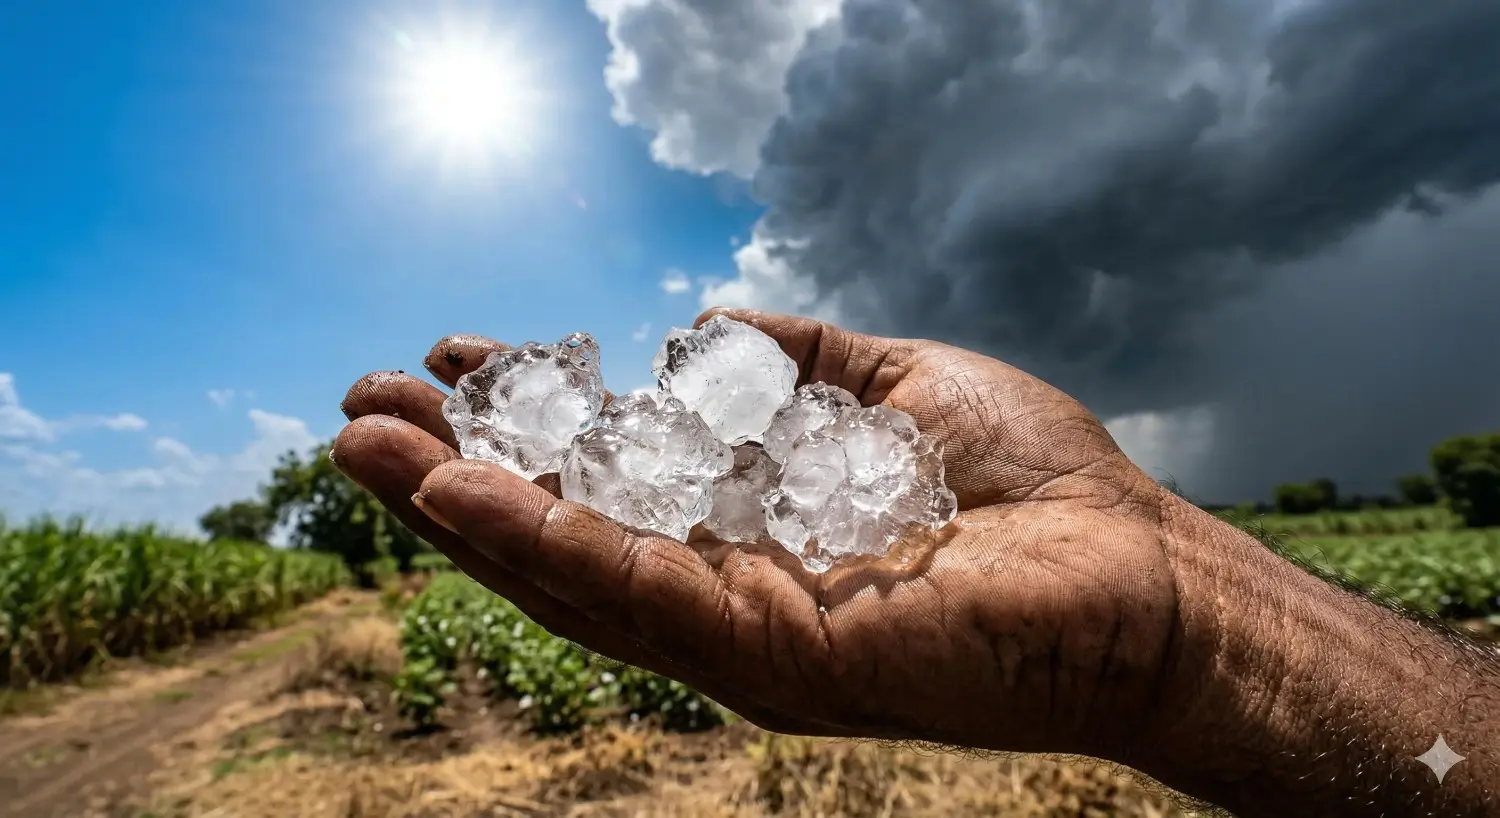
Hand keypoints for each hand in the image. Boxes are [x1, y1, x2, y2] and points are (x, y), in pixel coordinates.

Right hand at [333, 309, 1187, 759]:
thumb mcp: (895, 383)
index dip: (528, 420)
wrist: (1141, 573)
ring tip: (368, 448)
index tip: (458, 357)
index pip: (614, 472)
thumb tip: (694, 328)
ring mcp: (745, 630)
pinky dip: (545, 548)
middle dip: (460, 472)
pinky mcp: (776, 661)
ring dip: (464, 512)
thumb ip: (792, 361)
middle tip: (359, 409)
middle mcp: (731, 582)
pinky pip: (641, 600)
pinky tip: (463, 499)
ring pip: (576, 574)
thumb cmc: (1034, 484)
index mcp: (754, 520)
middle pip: (570, 531)